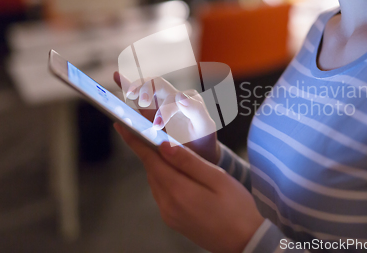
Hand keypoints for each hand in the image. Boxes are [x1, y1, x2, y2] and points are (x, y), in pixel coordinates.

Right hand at [114, 72, 219, 163]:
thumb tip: (180, 96)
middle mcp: (173, 97)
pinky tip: (117, 76)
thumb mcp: (205, 127)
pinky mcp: (149, 111)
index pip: (172, 98)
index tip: (157, 126)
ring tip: (129, 93)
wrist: (199, 153)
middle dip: (147, 89)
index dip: (163, 110)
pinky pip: (137, 96)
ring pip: (146, 87)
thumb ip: (197, 111)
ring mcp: (160, 103)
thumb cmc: (203, 140)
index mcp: (188, 100)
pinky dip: (126, 85)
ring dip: (135, 86)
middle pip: (157, 84)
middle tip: (142, 101)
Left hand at [114, 124, 263, 252]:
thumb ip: (189, 162)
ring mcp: (169, 215)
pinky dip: (165, 178)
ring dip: (158, 164)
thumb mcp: (217, 178)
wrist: (246, 242)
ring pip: (156, 181)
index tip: (121, 126)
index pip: (150, 160)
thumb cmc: (237, 208)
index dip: (135, 141)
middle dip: (148, 150)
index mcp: (178, 191)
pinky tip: (177, 172)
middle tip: (148, 130)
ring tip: (165, 148)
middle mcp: (168, 205)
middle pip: (152, 170)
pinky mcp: (174, 220)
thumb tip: (163, 145)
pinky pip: (162, 193)